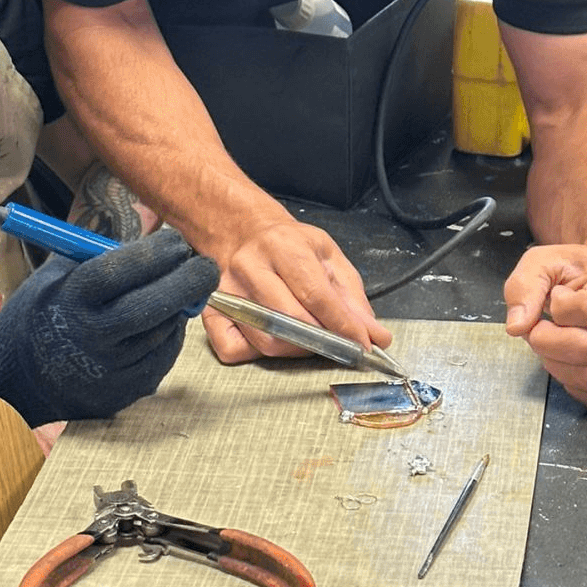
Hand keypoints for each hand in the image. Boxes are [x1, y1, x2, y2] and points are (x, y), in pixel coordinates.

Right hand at [0, 228, 218, 425]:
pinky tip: (160, 322)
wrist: (22, 377)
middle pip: (151, 306)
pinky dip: (169, 335)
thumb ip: (103, 257)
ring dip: (178, 309)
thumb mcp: (60, 274)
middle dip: (187, 282)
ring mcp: (110, 368)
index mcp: (70, 299)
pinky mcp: (125, 390)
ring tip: (175, 293)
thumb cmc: (45, 312)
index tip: (177, 241)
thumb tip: (156, 236)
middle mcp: (91, 336)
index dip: (155, 254)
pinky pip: (163, 356)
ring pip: (163, 331)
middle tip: (206, 267)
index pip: (119, 272)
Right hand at [202, 215, 388, 364]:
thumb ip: (352, 297)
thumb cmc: (286, 245)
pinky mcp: (210, 312)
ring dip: (296, 349)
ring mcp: (227, 292)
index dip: (343, 325)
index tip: (363, 344)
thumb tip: (376, 335)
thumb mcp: (327, 256)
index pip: (316, 295)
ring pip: (266, 341)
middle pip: (290, 321)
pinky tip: (273, 339)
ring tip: (310, 338)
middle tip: (339, 344)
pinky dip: (257, 355)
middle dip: (322, 340)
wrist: (240, 231)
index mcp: (283, 246)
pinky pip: (233, 349)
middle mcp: (250, 267)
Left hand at [503, 245, 586, 412]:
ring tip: (554, 344)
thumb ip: (525, 287)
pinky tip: (570, 366)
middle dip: (547, 343)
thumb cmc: (575, 272)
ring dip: (557, 365)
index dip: (557, 310)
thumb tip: (518, 326)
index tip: (555, 299)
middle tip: (541, 329)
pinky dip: (579, 389)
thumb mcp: (543, 263)